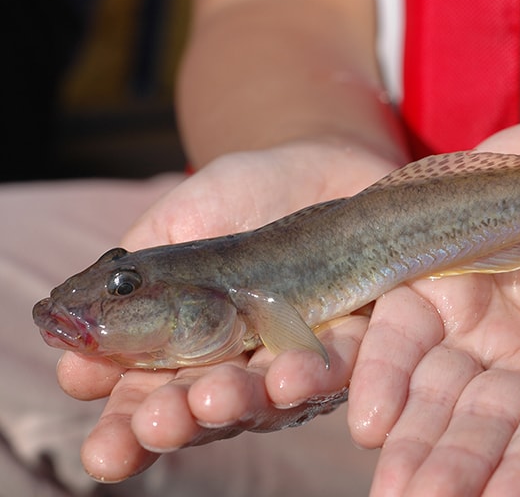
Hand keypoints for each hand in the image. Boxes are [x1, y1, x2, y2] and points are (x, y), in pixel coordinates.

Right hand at [56, 140, 398, 481]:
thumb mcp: (178, 223)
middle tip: (158, 423)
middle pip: (209, 411)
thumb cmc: (242, 196)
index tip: (105, 451)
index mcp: (190, 349)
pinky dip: (314, 376)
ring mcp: (298, 357)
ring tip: (214, 399)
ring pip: (272, 398)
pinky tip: (288, 375)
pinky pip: (341, 366)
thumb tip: (67, 336)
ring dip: (241, 404)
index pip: (153, 401)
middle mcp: (243, 365)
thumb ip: (132, 276)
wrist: (319, 163)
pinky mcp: (355, 340)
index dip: (128, 430)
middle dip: (181, 421)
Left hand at [346, 118, 519, 495]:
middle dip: (453, 469)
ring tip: (391, 486)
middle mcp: (516, 371)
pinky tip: (369, 419)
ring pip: (433, 396)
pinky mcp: (426, 290)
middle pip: (480, 430)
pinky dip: (382, 373)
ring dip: (411, 440)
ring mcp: (467, 331)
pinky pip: (397, 335)